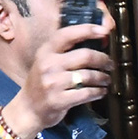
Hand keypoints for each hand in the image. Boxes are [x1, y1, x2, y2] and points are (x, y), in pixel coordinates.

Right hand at [2, 22, 113, 138]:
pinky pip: (87, 93)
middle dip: (103, 59)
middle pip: (85, 56)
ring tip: (106, 79)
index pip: (67, 35)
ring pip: (89, 75)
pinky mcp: (59, 100)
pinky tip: (101, 91)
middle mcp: (48, 64)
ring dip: (103, 78)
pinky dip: (99, 92)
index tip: (104, 31)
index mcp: (45, 51)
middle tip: (110, 63)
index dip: (87, 30)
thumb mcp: (45, 62)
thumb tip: (94, 41)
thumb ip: (64, 52)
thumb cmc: (41, 82)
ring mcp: (53, 83)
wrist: (28, 108)